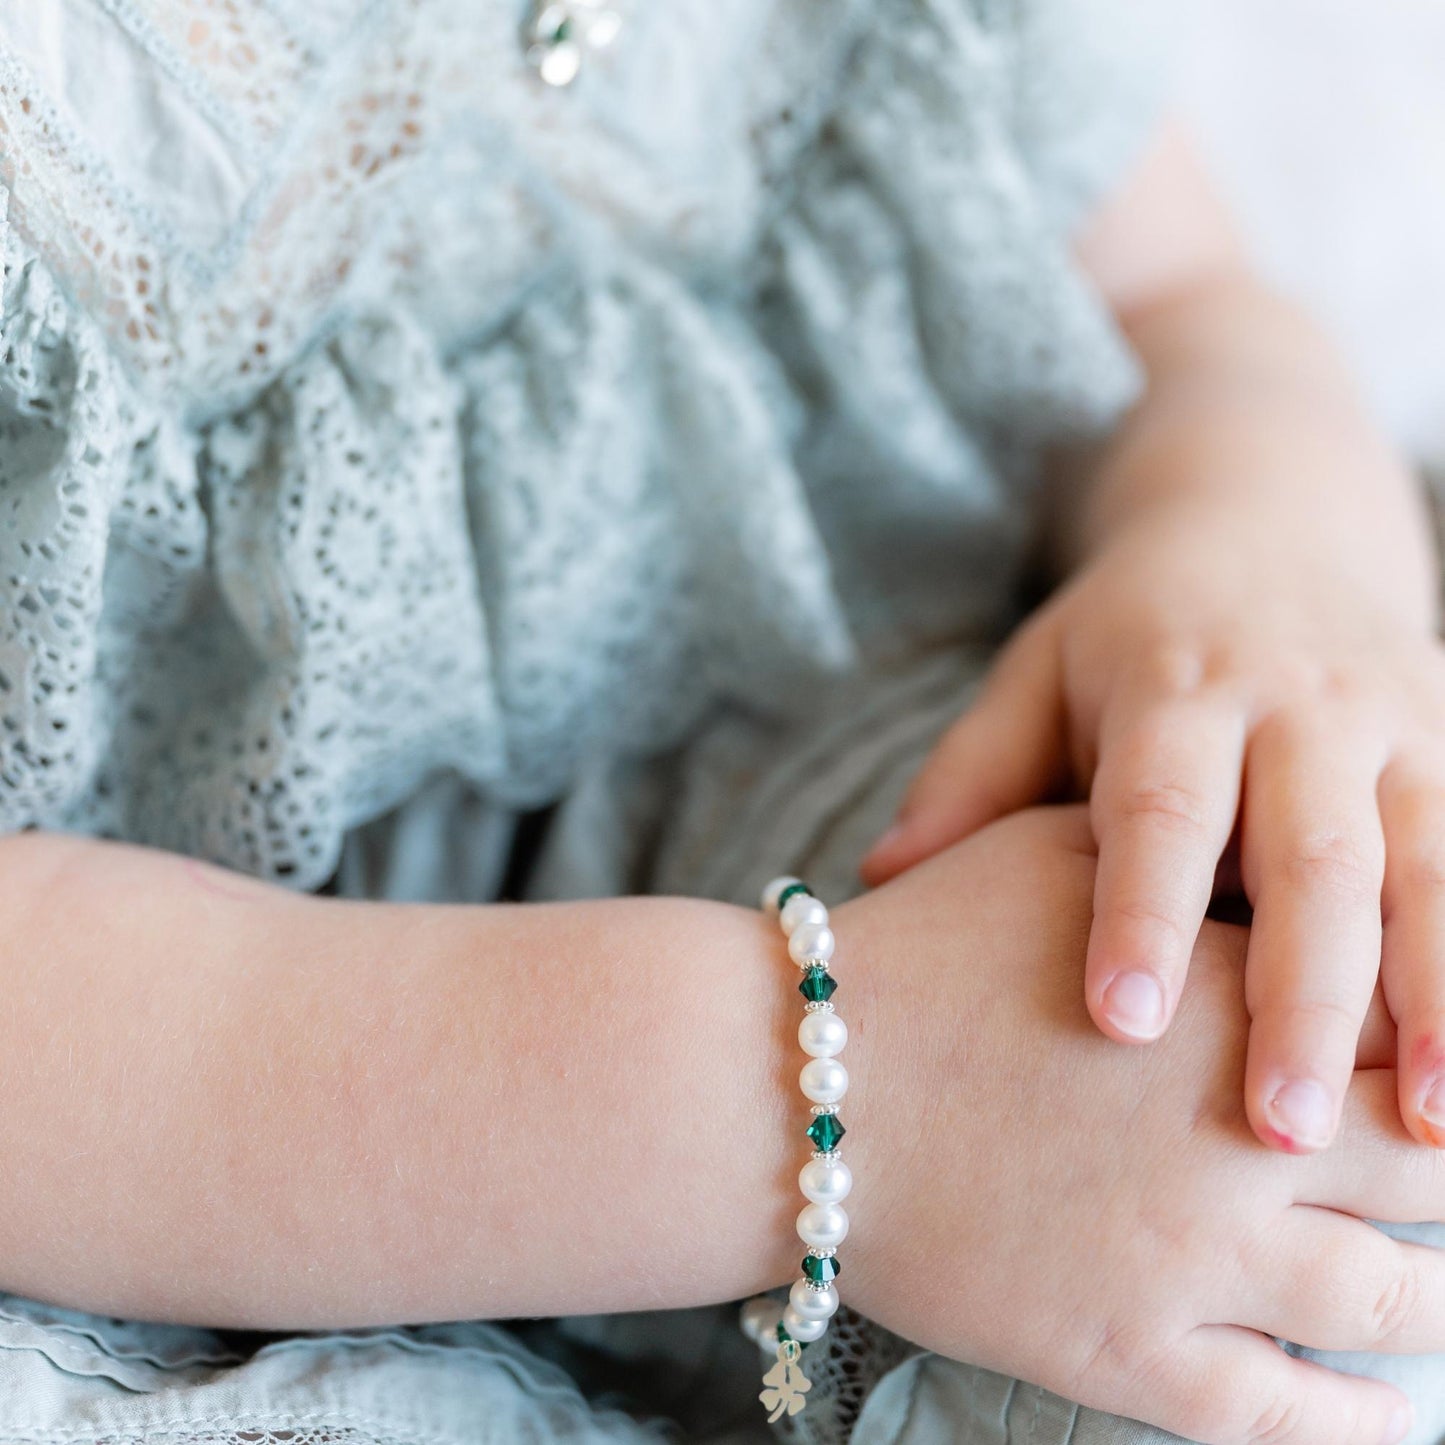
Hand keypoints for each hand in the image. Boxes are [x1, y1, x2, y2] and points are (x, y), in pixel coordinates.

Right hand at [845, 807, 1442, 1444]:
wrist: (797, 1081)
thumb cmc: (916, 955)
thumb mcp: (1046, 854)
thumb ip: (1168, 860)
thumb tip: (1246, 869)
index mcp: (1225, 1004)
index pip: (1398, 1022)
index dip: (1435, 1032)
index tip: (1440, 1056)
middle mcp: (1239, 1141)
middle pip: (1428, 1166)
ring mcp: (1193, 1260)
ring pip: (1390, 1298)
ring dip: (1444, 1293)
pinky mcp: (1128, 1352)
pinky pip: (1282, 1412)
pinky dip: (1355, 1419)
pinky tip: (1394, 1412)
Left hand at [859, 513, 1444, 1153]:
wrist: (1269, 514)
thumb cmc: (1130, 629)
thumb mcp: (1038, 672)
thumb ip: (971, 774)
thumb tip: (877, 877)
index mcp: (1175, 687)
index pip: (1160, 808)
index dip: (1142, 913)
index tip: (1120, 1023)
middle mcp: (1298, 705)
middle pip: (1310, 859)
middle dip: (1304, 999)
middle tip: (1281, 1128)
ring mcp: (1398, 723)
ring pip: (1429, 868)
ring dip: (1435, 1000)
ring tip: (1429, 1129)